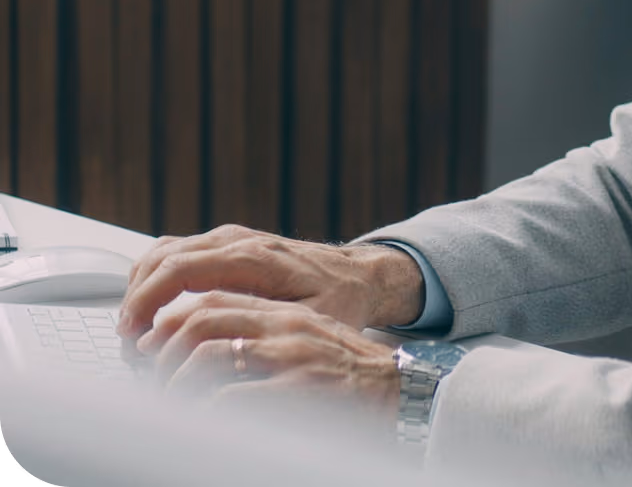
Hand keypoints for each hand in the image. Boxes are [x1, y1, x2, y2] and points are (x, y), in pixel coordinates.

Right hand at [118, 224, 423, 339]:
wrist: (359, 274)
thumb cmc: (338, 300)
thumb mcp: (308, 322)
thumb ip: (261, 329)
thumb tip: (210, 346)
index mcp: (256, 258)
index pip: (182, 267)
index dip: (147, 299)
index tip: (131, 332)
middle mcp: (240, 240)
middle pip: (166, 255)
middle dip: (136, 296)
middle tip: (128, 338)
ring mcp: (233, 238)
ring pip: (168, 249)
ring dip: (143, 284)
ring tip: (137, 327)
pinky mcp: (230, 244)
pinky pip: (180, 251)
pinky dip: (158, 275)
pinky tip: (156, 308)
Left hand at [134, 291, 399, 419]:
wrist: (402, 390)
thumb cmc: (350, 372)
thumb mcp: (307, 341)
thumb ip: (265, 336)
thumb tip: (204, 348)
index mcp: (285, 311)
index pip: (216, 294)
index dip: (172, 315)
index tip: (147, 340)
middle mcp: (286, 325)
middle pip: (205, 315)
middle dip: (163, 346)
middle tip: (148, 373)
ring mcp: (292, 354)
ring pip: (209, 350)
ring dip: (176, 378)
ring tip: (167, 399)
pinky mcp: (298, 386)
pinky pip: (229, 393)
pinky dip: (202, 408)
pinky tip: (197, 418)